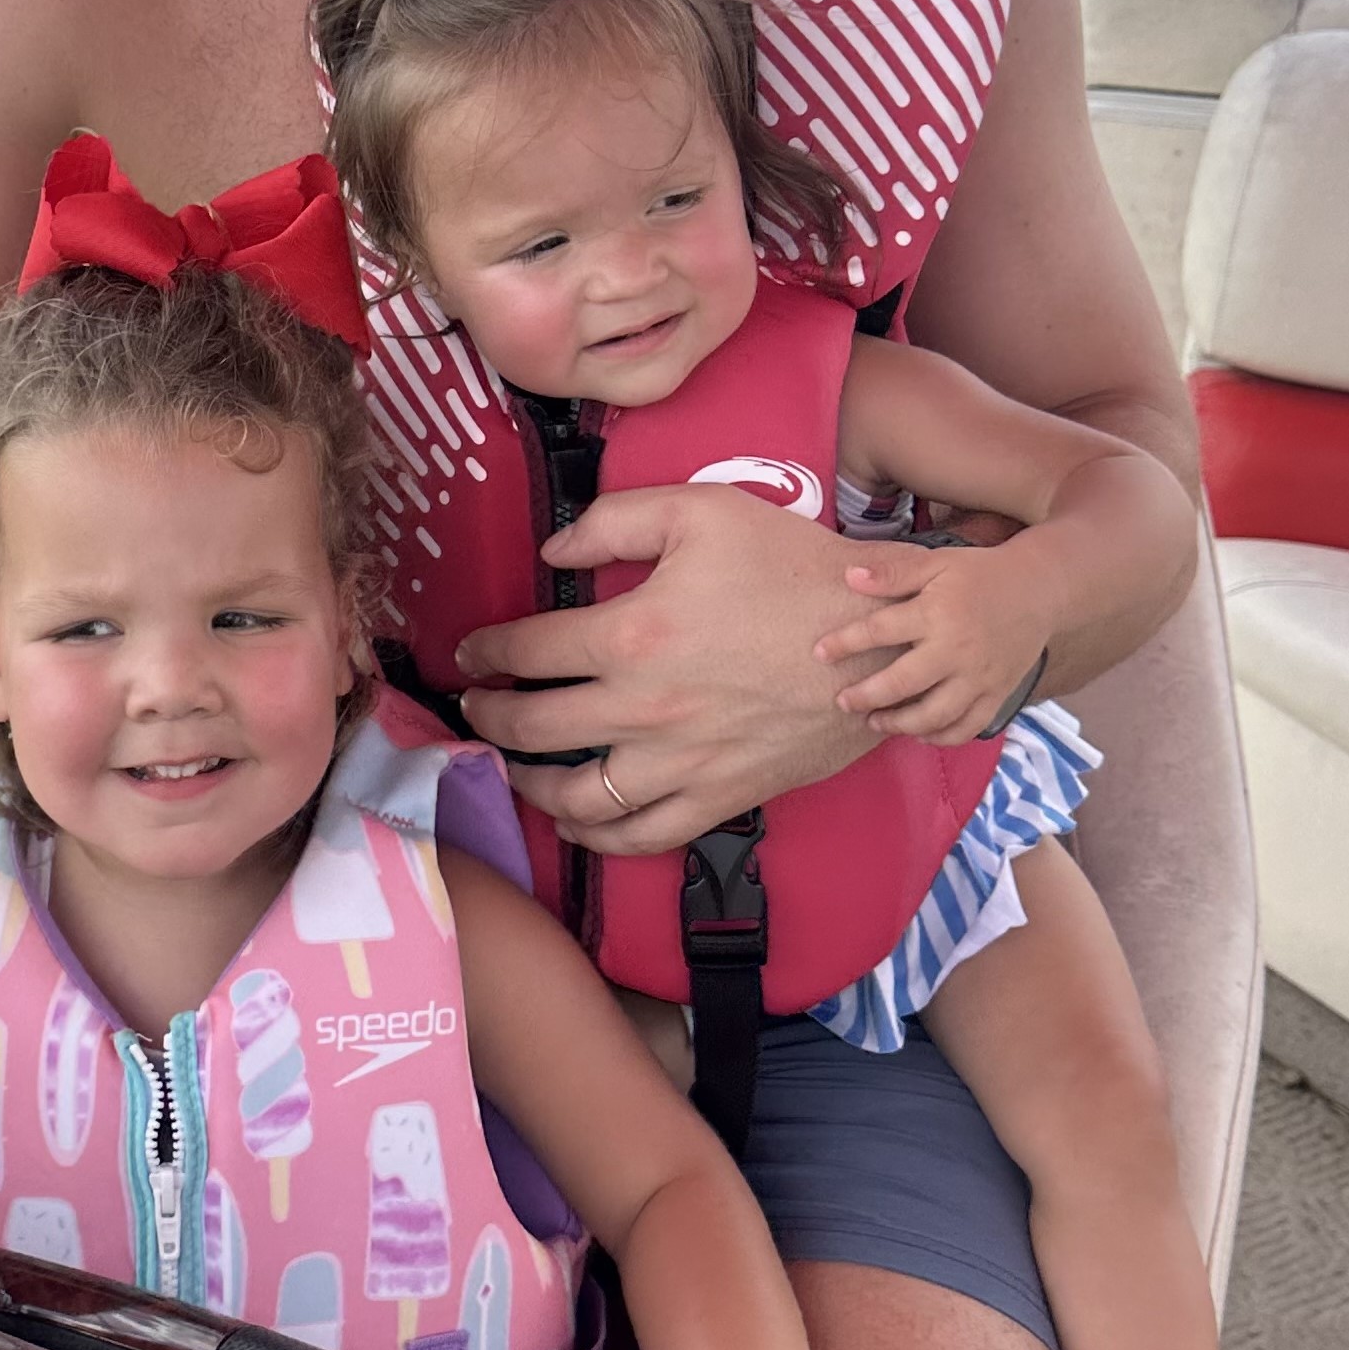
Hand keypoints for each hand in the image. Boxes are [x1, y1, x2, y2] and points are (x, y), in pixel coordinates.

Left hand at [453, 485, 894, 853]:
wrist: (878, 639)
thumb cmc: (793, 568)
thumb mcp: (702, 511)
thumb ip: (616, 520)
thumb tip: (554, 548)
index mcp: (632, 632)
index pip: (526, 650)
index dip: (485, 653)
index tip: (470, 654)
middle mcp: (644, 707)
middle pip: (534, 728)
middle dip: (489, 718)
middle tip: (474, 709)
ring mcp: (680, 762)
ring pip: (575, 795)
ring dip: (527, 784)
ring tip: (509, 767)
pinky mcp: (718, 796)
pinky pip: (640, 837)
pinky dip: (595, 838)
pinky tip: (575, 821)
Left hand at [812, 540, 1048, 743]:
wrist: (1041, 590)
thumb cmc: (980, 574)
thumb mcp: (937, 563)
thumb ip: (894, 573)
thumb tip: (849, 577)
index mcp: (937, 613)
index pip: (880, 631)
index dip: (845, 643)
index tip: (819, 653)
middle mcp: (956, 650)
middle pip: (902, 683)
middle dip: (866, 696)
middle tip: (842, 701)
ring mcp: (979, 677)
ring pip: (934, 715)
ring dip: (899, 724)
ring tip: (874, 721)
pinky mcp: (997, 695)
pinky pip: (966, 727)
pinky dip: (940, 737)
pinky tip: (919, 734)